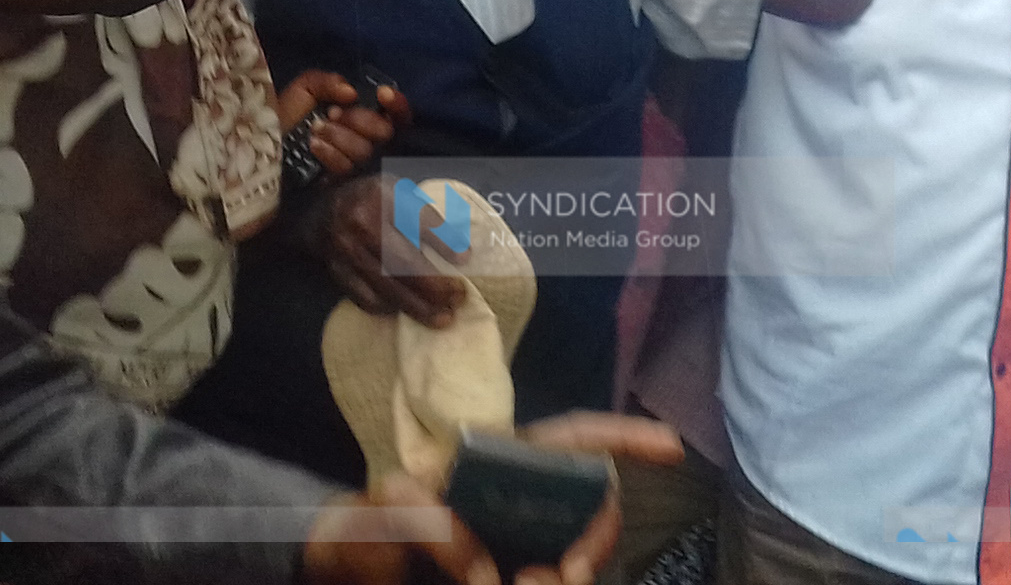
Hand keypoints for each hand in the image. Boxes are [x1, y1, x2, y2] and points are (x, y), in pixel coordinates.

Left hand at [276, 71, 407, 177]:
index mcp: (363, 115)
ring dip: (339, 135)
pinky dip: (329, 152)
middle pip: (386, 132)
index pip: (397, 113)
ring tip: (316, 129)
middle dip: (359, 119)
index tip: (381, 94)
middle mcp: (366, 140)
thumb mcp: (305, 88)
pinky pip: (346, 168)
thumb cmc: (287, 116)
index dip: (397, 104)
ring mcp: (355, 164)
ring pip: (364, 150)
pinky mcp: (342, 184)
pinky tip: (313, 145)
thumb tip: (352, 93)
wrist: (261, 148)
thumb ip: (329, 82)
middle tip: (334, 113)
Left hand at [301, 414, 682, 584]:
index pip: (568, 441)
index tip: (670, 450)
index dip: (620, 438)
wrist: (340, 578)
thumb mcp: (363, 526)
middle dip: (594, 539)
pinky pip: (551, 580)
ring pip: (571, 561)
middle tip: (565, 572)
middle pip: (589, 512)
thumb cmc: (351, 538)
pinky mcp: (514, 576)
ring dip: (561, 576)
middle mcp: (518, 508)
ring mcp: (519, 552)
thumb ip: (401, 520)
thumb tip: (431, 503)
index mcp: (492, 469)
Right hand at [314, 173, 468, 326]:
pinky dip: (390, 308)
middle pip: (402, 260)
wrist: (321, 210)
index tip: (466, 259)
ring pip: (386, 285)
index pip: (417, 220)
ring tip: (443, 317)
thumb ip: (425, 215)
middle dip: (434, 285)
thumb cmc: (372, 201)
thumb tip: (460, 249)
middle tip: (459, 298)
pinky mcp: (338, 273)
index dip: (443, 241)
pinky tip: (410, 312)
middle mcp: (362, 223)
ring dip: (417, 306)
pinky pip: (366, 298)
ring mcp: (347, 250)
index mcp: (382, 196)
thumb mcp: (399, 191)